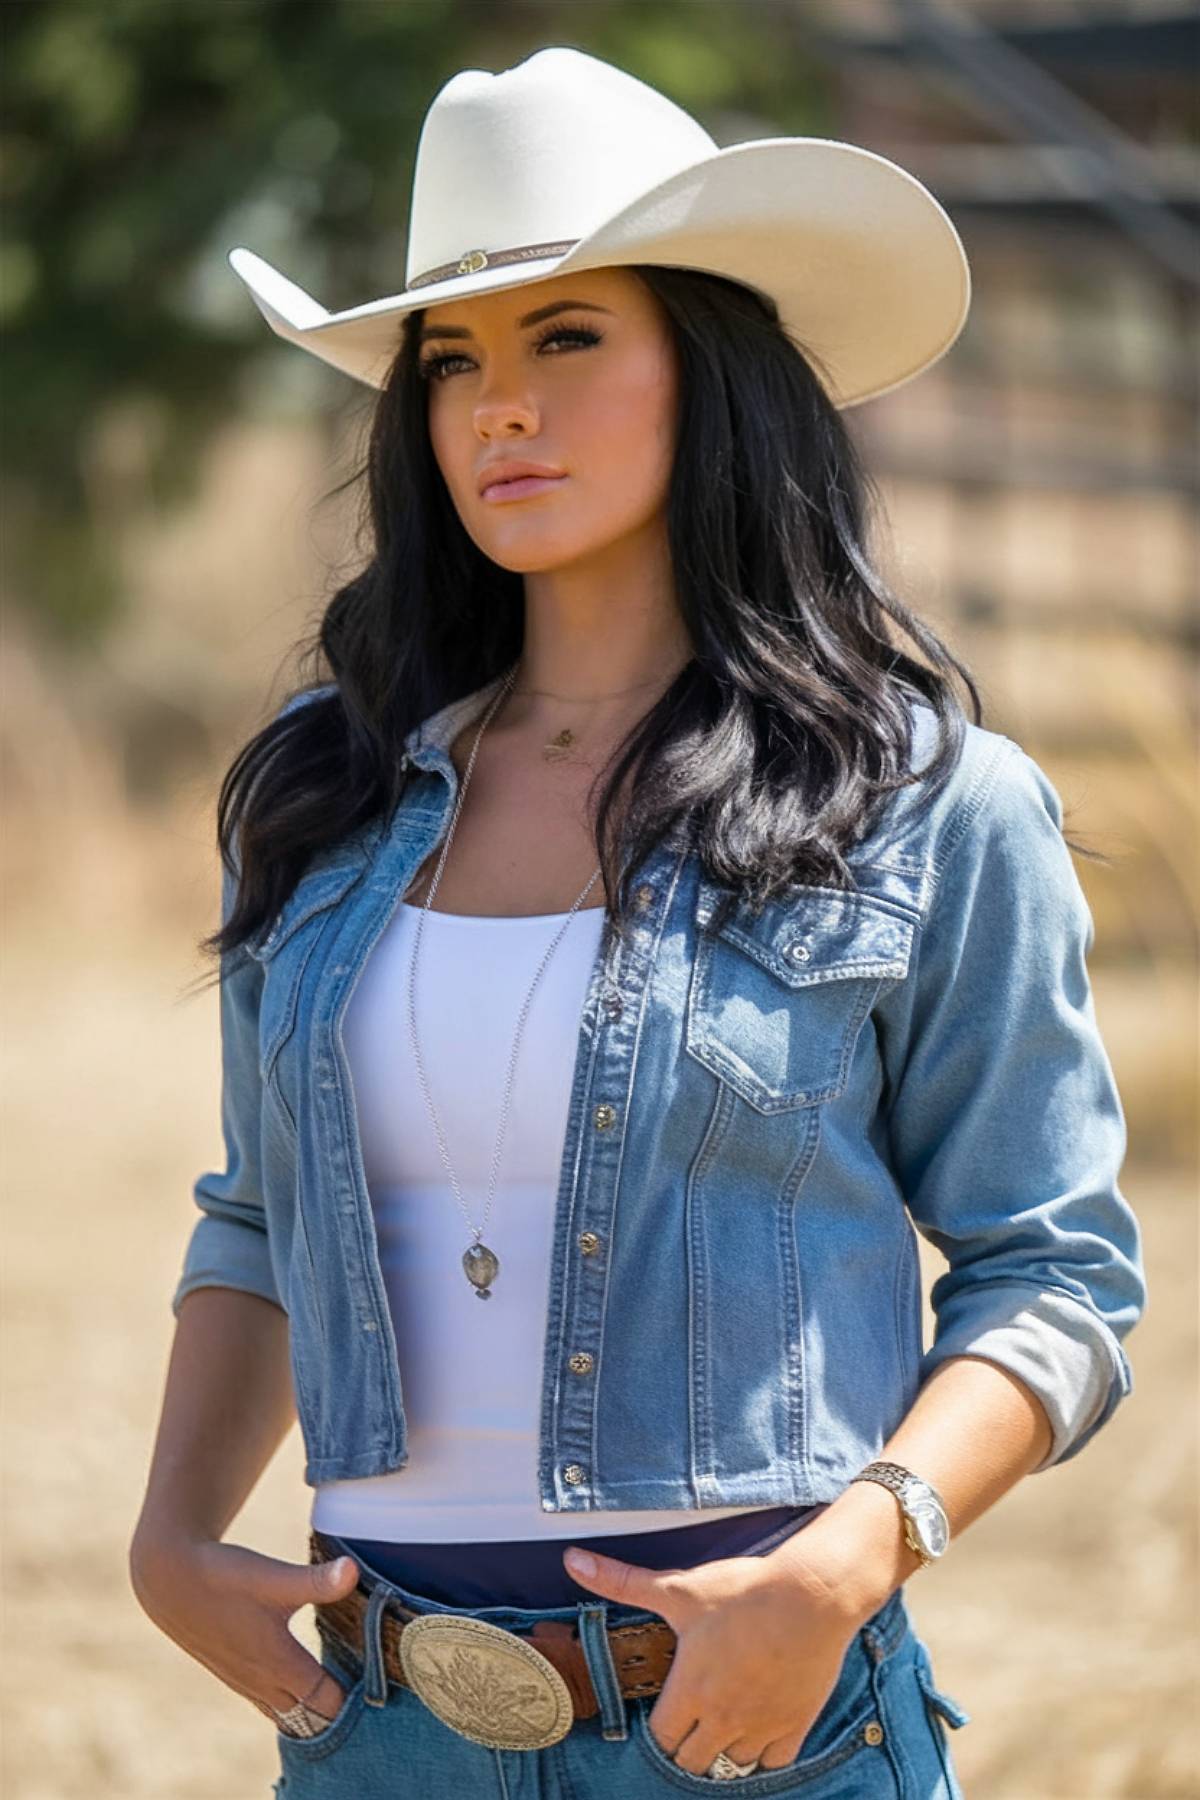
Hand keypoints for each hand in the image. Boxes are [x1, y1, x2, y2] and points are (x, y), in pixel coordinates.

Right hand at [129, 1534, 361, 1730]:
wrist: (171, 1580)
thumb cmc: (224, 1577)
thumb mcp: (273, 1577)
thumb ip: (316, 1581)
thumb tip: (354, 1571)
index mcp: (279, 1664)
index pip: (327, 1704)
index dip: (355, 1703)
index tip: (383, 1689)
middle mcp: (264, 1682)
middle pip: (310, 1718)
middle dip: (337, 1714)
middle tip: (371, 1697)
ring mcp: (246, 1682)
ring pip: (288, 1715)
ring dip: (312, 1710)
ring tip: (344, 1694)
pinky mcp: (234, 1674)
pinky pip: (270, 1704)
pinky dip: (291, 1703)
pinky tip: (303, 1684)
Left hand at [562, 1541, 860, 1775]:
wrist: (811, 1596)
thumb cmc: (743, 1592)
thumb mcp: (679, 1586)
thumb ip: (622, 1581)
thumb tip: (572, 1561)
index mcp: (690, 1692)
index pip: (661, 1740)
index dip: (658, 1731)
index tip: (663, 1714)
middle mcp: (723, 1718)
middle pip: (693, 1762)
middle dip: (687, 1746)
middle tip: (691, 1721)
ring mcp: (761, 1726)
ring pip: (734, 1765)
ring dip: (725, 1750)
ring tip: (722, 1724)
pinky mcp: (795, 1724)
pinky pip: (774, 1762)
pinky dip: (764, 1753)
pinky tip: (759, 1728)